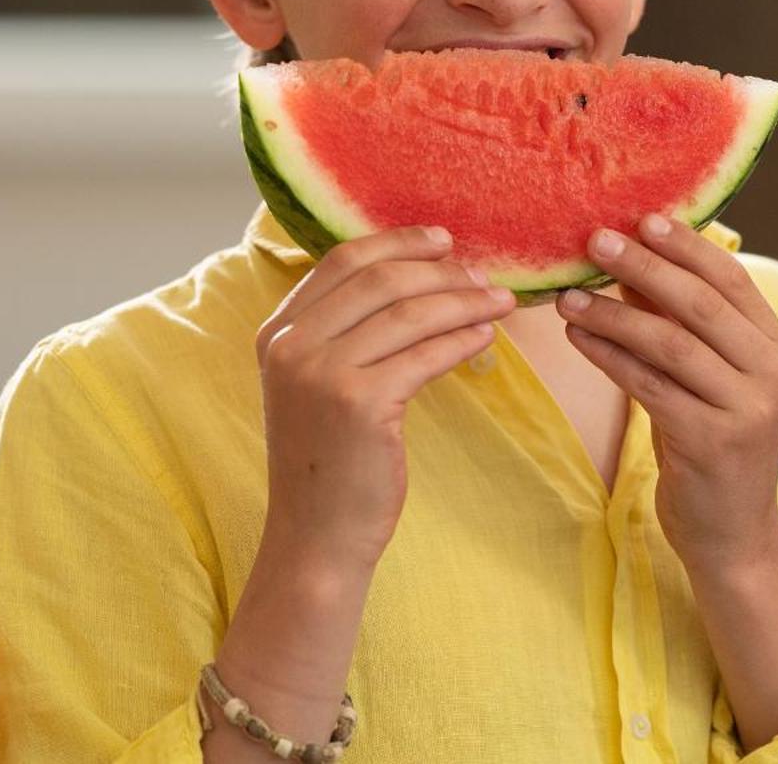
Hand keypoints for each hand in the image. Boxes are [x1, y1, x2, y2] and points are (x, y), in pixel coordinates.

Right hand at [255, 227, 513, 575]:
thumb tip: (415, 274)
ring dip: (463, 302)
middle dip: (441, 272)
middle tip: (484, 276)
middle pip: (380, 280)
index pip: (343, 261)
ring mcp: (321, 373)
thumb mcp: (316, 384)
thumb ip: (343, 331)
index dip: (398, 243)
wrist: (316, 536)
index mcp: (277, 331)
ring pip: (409, 314)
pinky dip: (463, 340)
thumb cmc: (329, 459)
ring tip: (499, 303)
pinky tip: (485, 338)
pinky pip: (426, 354)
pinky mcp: (359, 402)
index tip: (443, 241)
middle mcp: (291, 345)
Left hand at [556, 215, 777, 573]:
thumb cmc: (709, 441)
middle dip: (645, 267)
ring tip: (566, 297)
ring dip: (613, 315)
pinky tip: (577, 338)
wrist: (731, 534)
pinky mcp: (711, 443)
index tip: (642, 217)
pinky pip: (650, 386)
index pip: (732, 279)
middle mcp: (771, 372)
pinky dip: (609, 357)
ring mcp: (746, 409)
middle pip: (701, 305)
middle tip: (595, 240)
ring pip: (671, 344)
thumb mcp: (702, 376)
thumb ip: (677, 321)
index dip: (687, 245)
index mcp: (774, 345)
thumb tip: (628, 260)